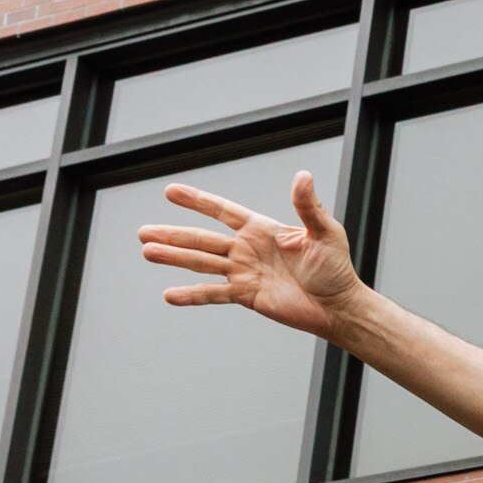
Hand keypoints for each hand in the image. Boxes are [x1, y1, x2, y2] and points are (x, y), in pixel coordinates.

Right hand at [138, 172, 364, 339]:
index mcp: (261, 229)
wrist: (339, 307)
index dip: (197, 200)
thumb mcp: (324, 233)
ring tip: (147, 251)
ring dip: (174, 258)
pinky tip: (169, 295)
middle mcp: (247, 249)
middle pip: (202, 239)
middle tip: (142, 232)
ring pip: (202, 263)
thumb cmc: (336, 269)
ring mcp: (244, 272)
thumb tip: (302, 175)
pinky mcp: (246, 296)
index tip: (170, 191)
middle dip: (173, 235)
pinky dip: (192, 295)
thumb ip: (307, 206)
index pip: (223, 210)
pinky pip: (214, 295)